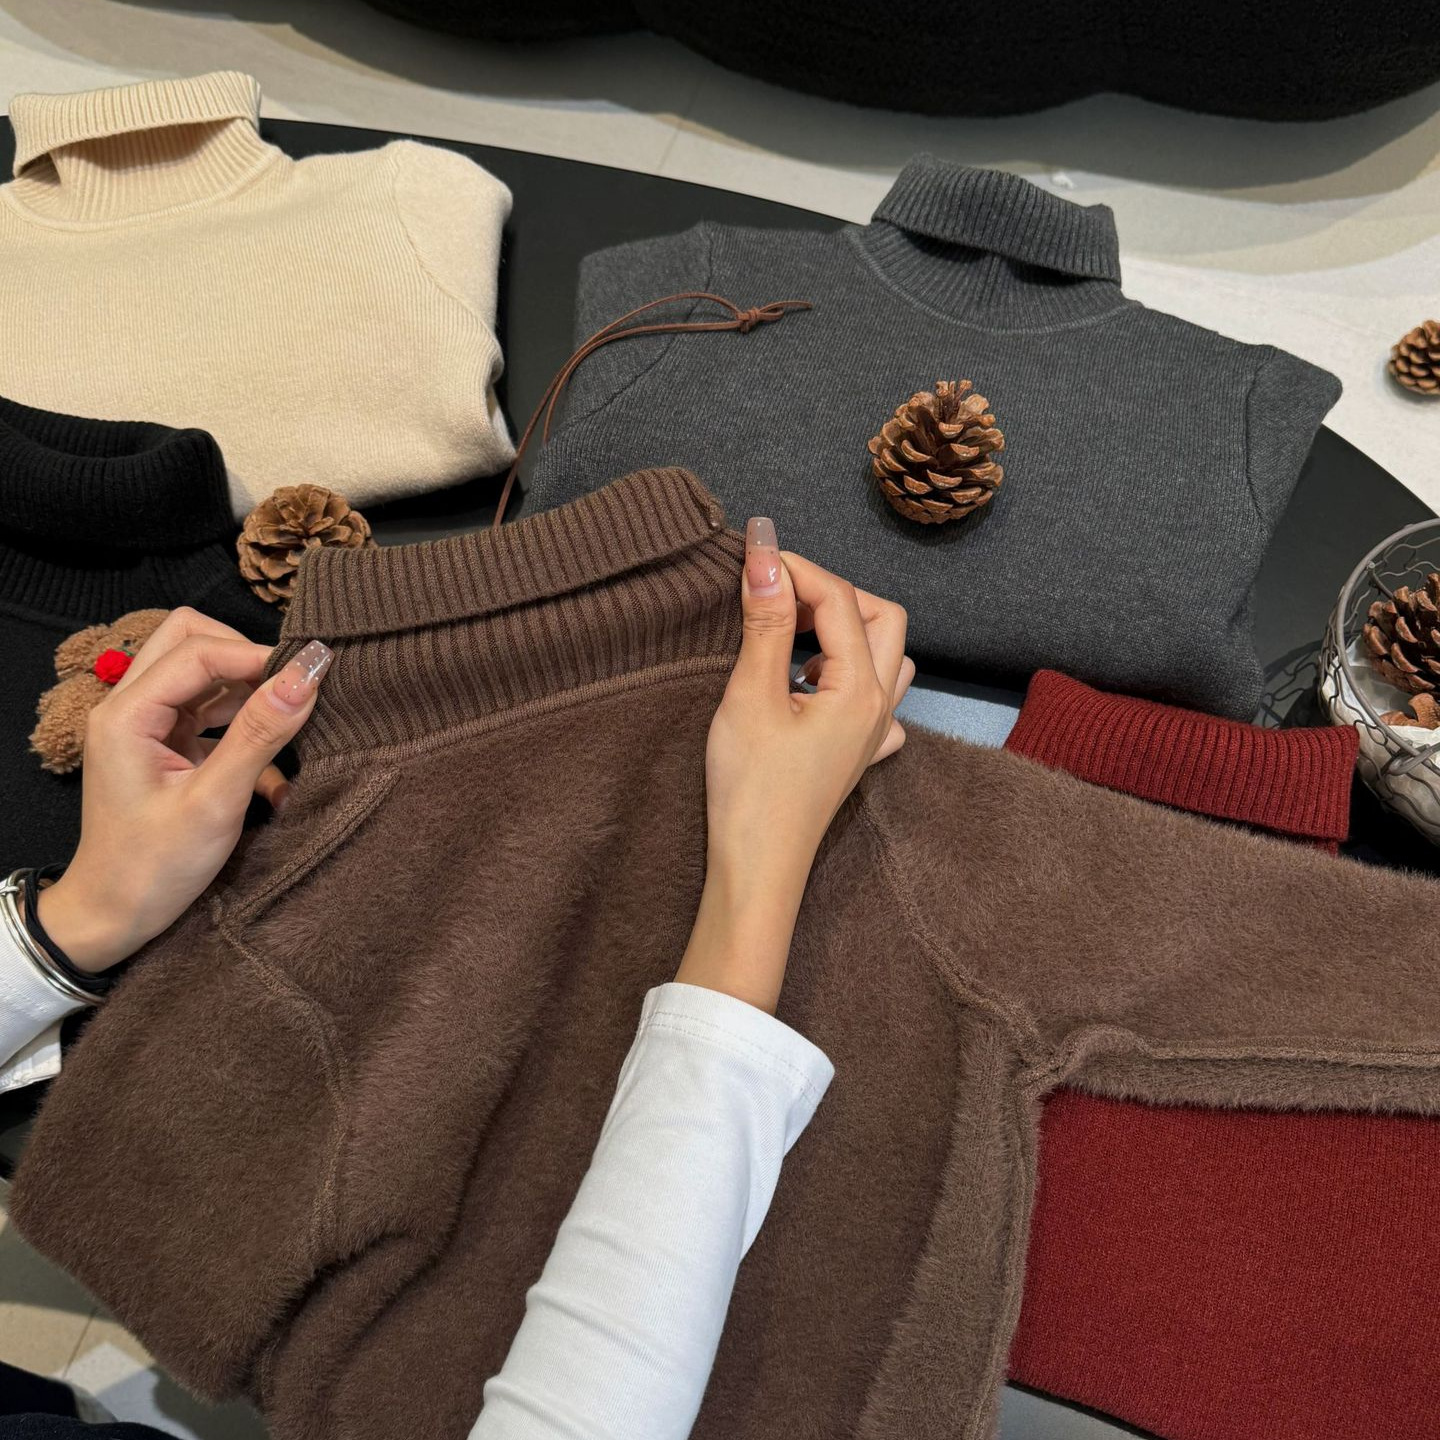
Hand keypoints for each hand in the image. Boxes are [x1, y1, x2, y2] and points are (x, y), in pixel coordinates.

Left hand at [34, 609, 332, 971]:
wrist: (113, 917)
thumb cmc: (154, 867)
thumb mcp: (216, 802)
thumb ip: (259, 735)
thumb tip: (305, 679)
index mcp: (127, 715)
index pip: (197, 651)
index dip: (256, 655)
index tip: (311, 674)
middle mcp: (129, 709)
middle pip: (189, 642)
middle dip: (244, 656)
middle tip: (292, 687)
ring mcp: (146, 727)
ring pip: (201, 673)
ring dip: (247, 689)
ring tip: (291, 719)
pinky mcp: (164, 748)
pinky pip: (208, 711)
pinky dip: (243, 724)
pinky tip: (273, 765)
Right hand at [675, 519, 911, 1012]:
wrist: (756, 872)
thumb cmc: (751, 792)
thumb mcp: (750, 696)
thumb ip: (765, 621)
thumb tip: (767, 555)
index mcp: (859, 689)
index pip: (839, 599)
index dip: (795, 566)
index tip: (750, 549)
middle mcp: (877, 708)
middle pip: (881, 618)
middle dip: (831, 591)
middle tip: (776, 590)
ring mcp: (870, 736)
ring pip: (886, 658)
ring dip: (847, 630)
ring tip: (795, 632)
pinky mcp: (852, 758)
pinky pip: (876, 705)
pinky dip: (850, 677)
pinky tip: (815, 688)